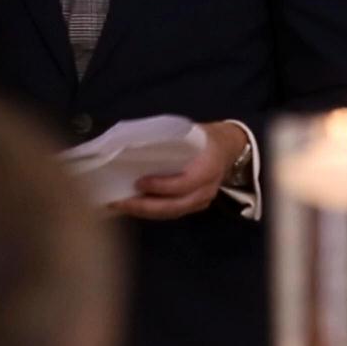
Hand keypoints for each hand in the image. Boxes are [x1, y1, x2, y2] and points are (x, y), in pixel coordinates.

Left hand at [109, 121, 246, 220]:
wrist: (226, 147)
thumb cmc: (204, 138)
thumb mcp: (191, 132)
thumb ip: (169, 140)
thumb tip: (134, 142)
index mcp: (208, 167)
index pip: (184, 184)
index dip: (161, 186)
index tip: (139, 182)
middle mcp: (207, 189)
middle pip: (175, 206)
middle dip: (145, 206)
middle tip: (120, 202)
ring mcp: (202, 201)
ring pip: (172, 213)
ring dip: (145, 212)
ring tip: (122, 206)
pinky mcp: (195, 206)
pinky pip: (173, 213)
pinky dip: (152, 211)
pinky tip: (135, 206)